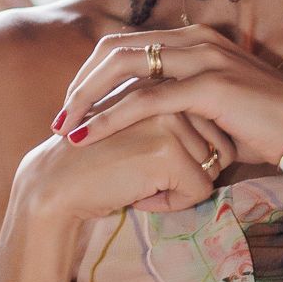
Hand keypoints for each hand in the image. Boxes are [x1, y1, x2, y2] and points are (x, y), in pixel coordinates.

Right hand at [18, 106, 237, 225]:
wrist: (57, 183)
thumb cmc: (101, 159)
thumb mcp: (143, 125)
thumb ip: (177, 116)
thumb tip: (225, 140)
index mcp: (167, 78)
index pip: (216, 126)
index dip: (193, 155)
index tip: (152, 159)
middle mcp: (172, 91)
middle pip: (220, 146)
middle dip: (190, 171)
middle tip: (144, 171)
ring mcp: (171, 117)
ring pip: (214, 168)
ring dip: (180, 188)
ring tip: (139, 180)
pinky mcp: (168, 149)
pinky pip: (200, 189)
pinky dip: (173, 204)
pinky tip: (139, 195)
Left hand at [52, 25, 282, 170]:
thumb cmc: (267, 129)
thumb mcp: (218, 105)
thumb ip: (183, 101)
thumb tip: (149, 117)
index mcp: (197, 38)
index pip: (127, 44)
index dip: (92, 74)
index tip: (74, 107)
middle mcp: (197, 40)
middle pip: (115, 48)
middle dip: (80, 83)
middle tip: (61, 117)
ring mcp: (204, 59)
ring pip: (123, 67)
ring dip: (86, 98)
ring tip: (66, 127)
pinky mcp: (210, 87)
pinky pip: (145, 100)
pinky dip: (110, 118)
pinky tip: (89, 135)